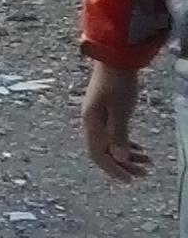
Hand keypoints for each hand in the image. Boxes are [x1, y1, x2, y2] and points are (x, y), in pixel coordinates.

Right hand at [81, 60, 153, 183]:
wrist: (114, 58)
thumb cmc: (118, 83)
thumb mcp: (120, 111)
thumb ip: (118, 135)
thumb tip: (119, 159)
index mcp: (91, 123)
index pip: (99, 155)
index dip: (114, 170)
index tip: (130, 179)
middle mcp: (91, 123)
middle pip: (104, 152)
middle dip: (123, 165)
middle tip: (143, 173)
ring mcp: (97, 117)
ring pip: (109, 144)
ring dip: (126, 155)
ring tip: (146, 161)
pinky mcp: (104, 111)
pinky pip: (113, 135)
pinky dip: (125, 143)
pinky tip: (138, 148)